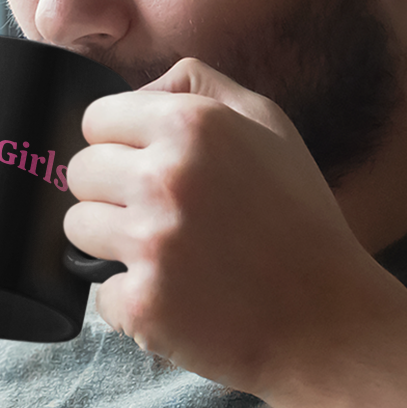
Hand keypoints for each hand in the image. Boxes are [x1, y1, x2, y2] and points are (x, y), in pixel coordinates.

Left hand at [63, 58, 383, 393]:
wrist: (330, 320)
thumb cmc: (300, 222)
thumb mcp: (270, 126)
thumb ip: (199, 87)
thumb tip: (136, 90)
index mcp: (192, 125)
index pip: (95, 119)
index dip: (118, 145)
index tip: (147, 170)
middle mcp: (165, 177)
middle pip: (79, 173)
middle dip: (111, 194)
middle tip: (163, 218)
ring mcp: (150, 244)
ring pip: (76, 229)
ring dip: (111, 245)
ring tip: (170, 257)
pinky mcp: (143, 303)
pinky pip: (100, 292)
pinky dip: (132, 301)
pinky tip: (179, 299)